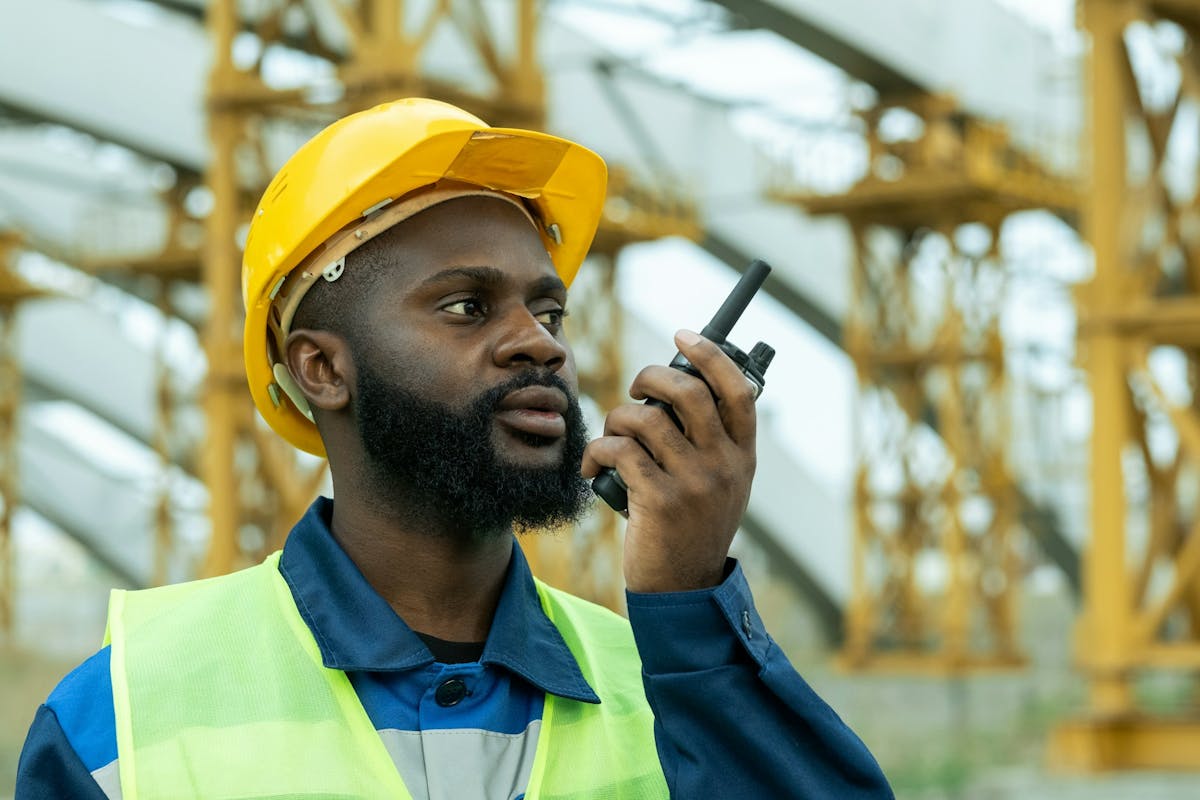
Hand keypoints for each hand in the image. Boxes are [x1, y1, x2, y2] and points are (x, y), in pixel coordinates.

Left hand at [581, 329, 756, 592]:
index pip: (737, 390)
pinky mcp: (658, 500)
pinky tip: (592, 467)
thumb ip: (711, 443)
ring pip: (645, 419)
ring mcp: (694, 483)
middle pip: (688, 392)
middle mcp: (724, 465)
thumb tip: (676, 389)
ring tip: (611, 438)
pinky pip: (619, 451)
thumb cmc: (692, 528)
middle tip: (634, 387)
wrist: (684, 587)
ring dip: (616, 420)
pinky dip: (597, 452)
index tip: (683, 335)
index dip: (710, 355)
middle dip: (650, 376)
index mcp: (742, 456)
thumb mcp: (722, 485)